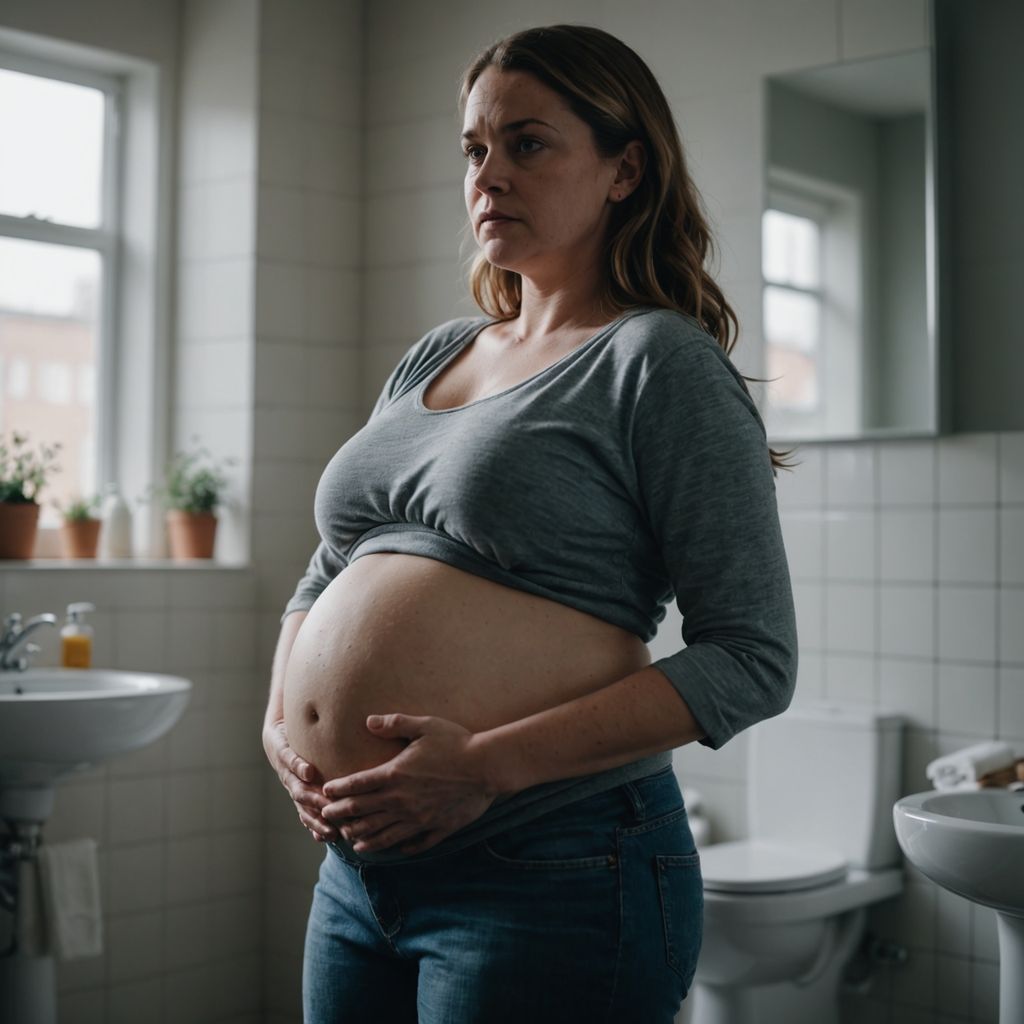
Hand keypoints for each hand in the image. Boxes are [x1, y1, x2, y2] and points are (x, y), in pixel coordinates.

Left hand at [262, 718, 338, 842]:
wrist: (277, 732)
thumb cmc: (305, 754)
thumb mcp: (318, 774)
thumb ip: (334, 789)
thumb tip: (364, 799)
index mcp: (303, 795)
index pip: (312, 817)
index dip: (321, 828)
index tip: (336, 837)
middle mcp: (295, 787)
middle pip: (305, 809)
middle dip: (318, 821)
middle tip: (333, 830)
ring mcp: (287, 772)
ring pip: (298, 790)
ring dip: (310, 798)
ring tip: (324, 802)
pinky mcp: (282, 752)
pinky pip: (290, 760)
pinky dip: (299, 767)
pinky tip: (309, 772)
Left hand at [322, 713, 497, 855]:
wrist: (487, 767)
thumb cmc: (456, 742)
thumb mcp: (424, 726)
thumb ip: (394, 724)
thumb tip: (368, 721)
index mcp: (394, 775)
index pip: (357, 786)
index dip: (338, 790)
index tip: (325, 792)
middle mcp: (401, 801)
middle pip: (362, 813)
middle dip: (341, 815)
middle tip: (326, 817)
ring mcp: (418, 819)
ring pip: (382, 834)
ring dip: (363, 836)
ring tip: (351, 839)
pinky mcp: (436, 829)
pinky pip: (412, 844)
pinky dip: (397, 847)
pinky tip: (390, 849)